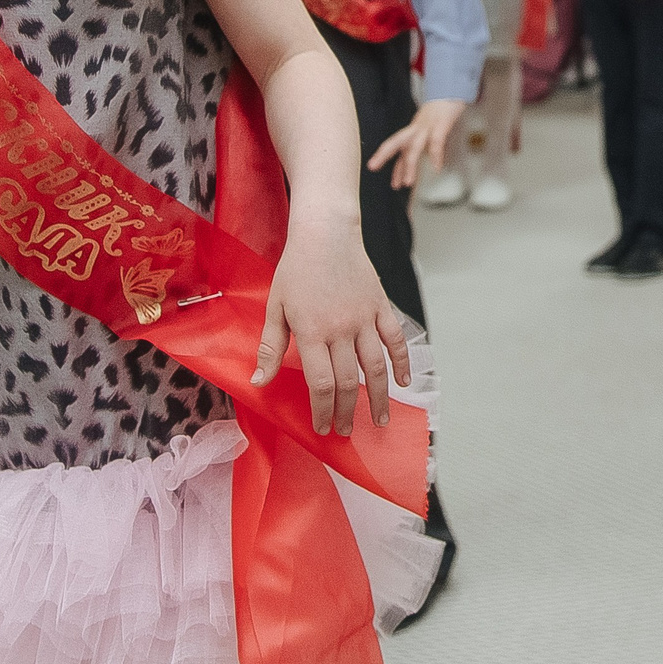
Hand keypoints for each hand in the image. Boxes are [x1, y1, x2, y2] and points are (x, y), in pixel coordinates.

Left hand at [255, 212, 412, 433]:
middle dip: (347, 411)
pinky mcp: (381, 306)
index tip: (322, 427)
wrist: (326, 233)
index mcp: (312, 331)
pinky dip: (403, 362)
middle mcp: (341, 328)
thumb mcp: (275, 307)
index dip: (322, 409)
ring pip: (376, 366)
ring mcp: (364, 318)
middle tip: (346, 430)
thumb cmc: (296, 269)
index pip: (321, 382)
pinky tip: (404, 382)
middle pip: (348, 381)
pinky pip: (396, 339)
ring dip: (379, 397)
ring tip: (379, 419)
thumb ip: (269, 347)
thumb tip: (258, 383)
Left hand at [370, 97, 466, 190]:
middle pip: (395, 141)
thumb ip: (423, 142)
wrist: (454, 90)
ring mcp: (428, 125)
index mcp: (413, 130)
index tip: (381, 174)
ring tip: (408, 182)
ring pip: (414, 146)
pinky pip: (436, 141)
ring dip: (410, 165)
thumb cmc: (442, 110)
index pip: (396, 147)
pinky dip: (436, 155)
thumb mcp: (429, 126)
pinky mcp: (442, 123)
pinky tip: (436, 167)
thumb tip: (419, 159)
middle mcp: (416, 128)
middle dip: (383, 154)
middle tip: (371, 166)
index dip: (386, 159)